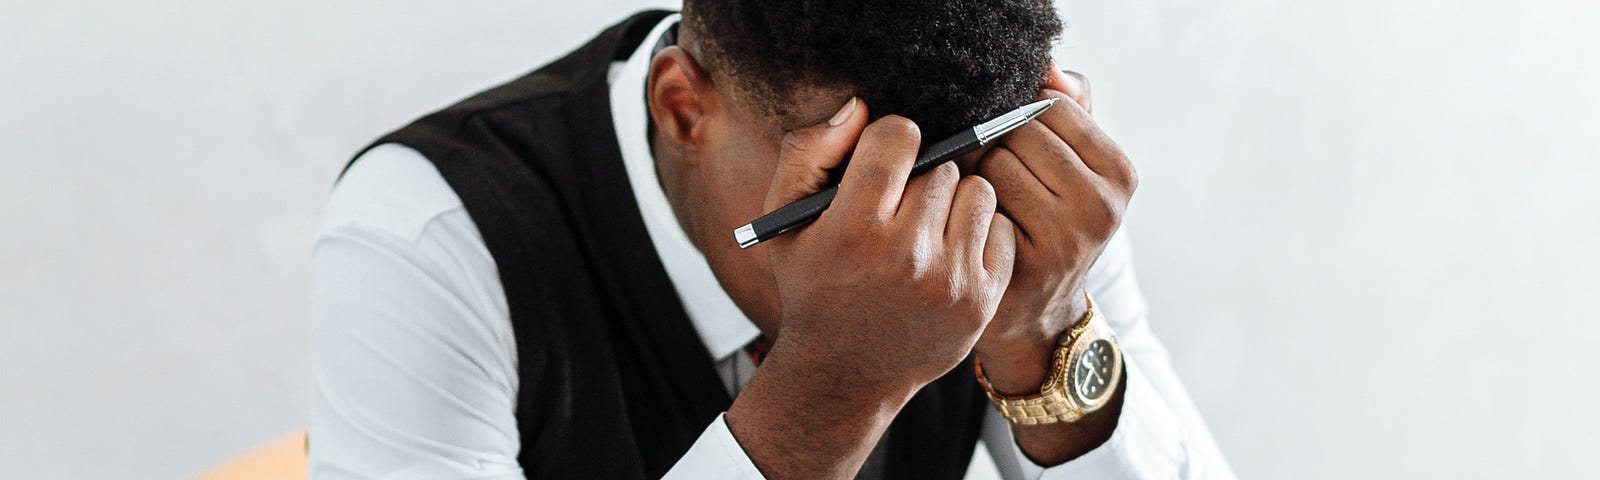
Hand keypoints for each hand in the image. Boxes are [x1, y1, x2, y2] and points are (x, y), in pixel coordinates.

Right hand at [765, 97, 1016, 394]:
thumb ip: (808, 152)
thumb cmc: (814, 287)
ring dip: (956, 201)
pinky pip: (1002, 228)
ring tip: (929, 226)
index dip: (889, 143)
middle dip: (921, 178)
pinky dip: (981, 233)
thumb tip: (861, 109)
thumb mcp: (784, 221)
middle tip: (901, 208)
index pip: (899, 136)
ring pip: (977, 191)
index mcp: (853, 229)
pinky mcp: (981, 299)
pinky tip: (951, 251)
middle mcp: (905, 254)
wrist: (844, 374)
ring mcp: (949, 280)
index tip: (883, 165)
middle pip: (941, 164)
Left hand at [972, 69, 1135, 394]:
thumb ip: (1068, 107)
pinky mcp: (1025, 266)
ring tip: (983, 199)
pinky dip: (965, 207)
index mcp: (1119, 174)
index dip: (1018, 117)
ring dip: (975, 174)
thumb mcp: (1072, 166)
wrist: (1035, 314)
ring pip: (993, 163)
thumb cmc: (1047, 223)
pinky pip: (976, 204)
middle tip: (989, 172)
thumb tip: (1049, 67)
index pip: (1051, 107)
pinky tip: (972, 224)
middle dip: (994, 143)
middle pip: (1018, 132)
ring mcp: (1066, 241)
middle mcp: (1102, 208)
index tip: (1011, 143)